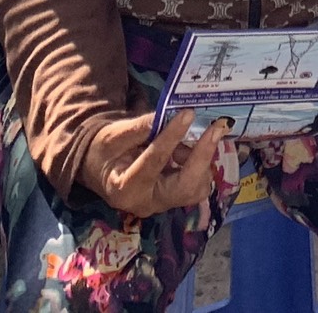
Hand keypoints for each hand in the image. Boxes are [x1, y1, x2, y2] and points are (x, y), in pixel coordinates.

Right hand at [81, 109, 228, 217]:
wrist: (102, 169)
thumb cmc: (105, 151)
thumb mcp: (113, 136)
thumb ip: (138, 128)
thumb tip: (164, 116)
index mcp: (125, 188)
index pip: (154, 163)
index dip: (172, 137)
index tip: (188, 113)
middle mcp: (147, 203)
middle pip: (184, 188)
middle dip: (202, 157)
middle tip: (216, 128)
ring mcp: (163, 204)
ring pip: (195, 189)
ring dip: (200, 159)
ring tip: (186, 139)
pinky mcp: (174, 199)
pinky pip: (196, 184)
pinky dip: (198, 163)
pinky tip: (185, 148)